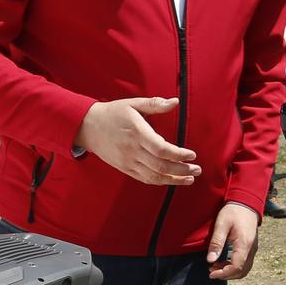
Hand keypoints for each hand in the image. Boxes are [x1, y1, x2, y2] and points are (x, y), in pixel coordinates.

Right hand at [75, 97, 198, 185]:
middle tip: (197, 169)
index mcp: (137, 133)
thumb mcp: (133, 104)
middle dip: (182, 170)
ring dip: (174, 180)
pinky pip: (145, 179)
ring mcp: (128, 162)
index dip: (178, 155)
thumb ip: (155, 104)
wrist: (88, 127)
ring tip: (190, 178)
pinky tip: (172, 180)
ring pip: (154, 176)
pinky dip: (161, 182)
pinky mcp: (125, 168)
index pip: (161, 149)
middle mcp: (133, 150)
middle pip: (161, 166)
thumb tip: (175, 102)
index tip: (192, 155)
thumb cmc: (113, 113)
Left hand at [206, 202, 259, 279]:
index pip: (236, 267)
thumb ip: (216, 243)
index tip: (211, 273)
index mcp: (244, 244)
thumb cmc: (233, 212)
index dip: (223, 273)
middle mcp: (251, 249)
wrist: (246, 203)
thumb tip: (210, 260)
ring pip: (244, 269)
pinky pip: (245, 263)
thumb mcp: (221, 225)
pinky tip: (222, 261)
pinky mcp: (251, 247)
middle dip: (226, 275)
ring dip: (230, 272)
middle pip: (242, 272)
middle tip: (211, 271)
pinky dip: (234, 267)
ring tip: (215, 267)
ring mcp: (253, 249)